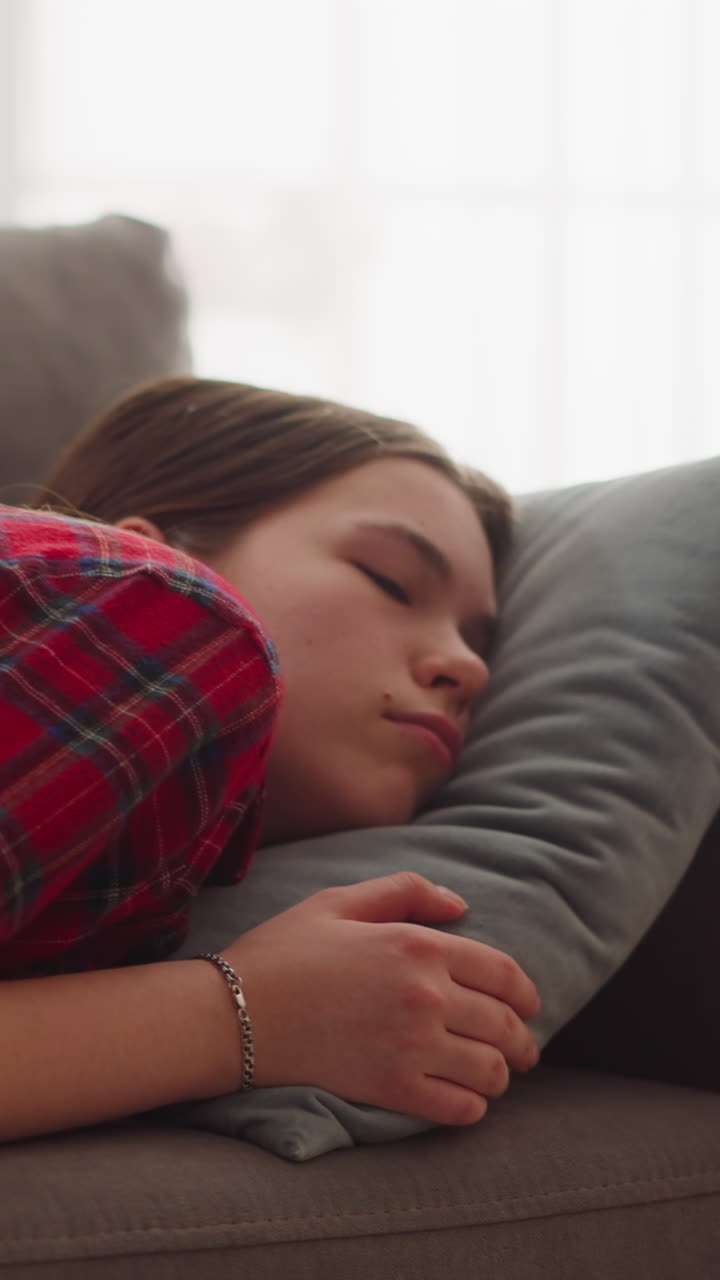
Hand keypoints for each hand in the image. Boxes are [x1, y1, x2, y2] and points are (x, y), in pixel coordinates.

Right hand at [222, 871, 540, 1126]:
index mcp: (418, 945)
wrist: (234, 1012)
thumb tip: (460, 906)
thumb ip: (406, 891)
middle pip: (505, 1025)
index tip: (531, 1006)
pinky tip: (467, 1101)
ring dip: (502, 1075)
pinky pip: (459, 1108)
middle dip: (524, 1040)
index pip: (503, 973)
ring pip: (491, 1070)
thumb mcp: (341, 900)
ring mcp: (412, 1046)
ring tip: (496, 1076)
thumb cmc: (285, 951)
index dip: (527, 994)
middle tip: (525, 1051)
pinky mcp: (392, 1089)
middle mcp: (426, 995)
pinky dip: (474, 1107)